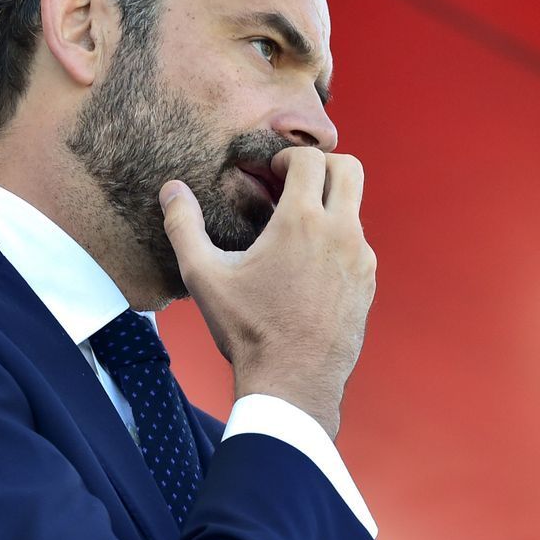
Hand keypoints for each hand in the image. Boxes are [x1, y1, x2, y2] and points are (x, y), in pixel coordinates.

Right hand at [161, 148, 374, 438]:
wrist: (293, 382)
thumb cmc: (248, 330)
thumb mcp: (204, 277)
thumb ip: (184, 226)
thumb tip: (172, 190)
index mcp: (302, 221)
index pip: (311, 159)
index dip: (288, 157)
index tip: (271, 172)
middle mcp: (341, 232)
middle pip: (350, 169)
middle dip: (322, 166)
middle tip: (293, 184)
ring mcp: (360, 258)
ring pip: (355, 209)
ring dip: (329, 206)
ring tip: (294, 231)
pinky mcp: (368, 282)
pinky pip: (358, 244)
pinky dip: (337, 240)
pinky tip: (308, 265)